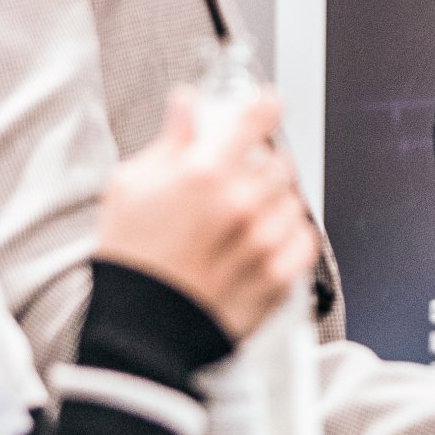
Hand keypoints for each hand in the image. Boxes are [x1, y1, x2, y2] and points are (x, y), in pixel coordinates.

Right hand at [98, 88, 316, 341]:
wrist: (139, 331)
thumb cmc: (130, 258)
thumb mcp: (131, 186)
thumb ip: (170, 140)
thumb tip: (189, 103)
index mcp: (205, 173)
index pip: (256, 118)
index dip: (264, 107)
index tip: (267, 105)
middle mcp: (242, 202)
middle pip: (276, 162)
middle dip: (258, 166)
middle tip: (232, 184)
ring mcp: (265, 240)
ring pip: (291, 199)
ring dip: (272, 203)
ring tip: (238, 225)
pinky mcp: (279, 276)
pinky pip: (304, 239)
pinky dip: (288, 236)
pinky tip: (258, 245)